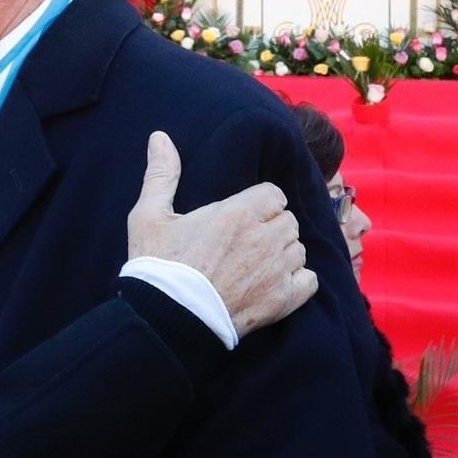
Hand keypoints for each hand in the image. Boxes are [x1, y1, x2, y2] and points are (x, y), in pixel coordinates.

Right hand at [127, 131, 317, 337]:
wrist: (166, 320)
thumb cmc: (158, 266)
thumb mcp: (149, 216)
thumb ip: (162, 174)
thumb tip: (159, 137)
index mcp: (237, 213)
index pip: (273, 195)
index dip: (259, 204)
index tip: (242, 217)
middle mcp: (264, 238)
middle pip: (287, 221)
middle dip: (271, 227)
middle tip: (246, 242)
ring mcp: (277, 270)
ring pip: (298, 249)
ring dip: (282, 253)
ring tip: (256, 264)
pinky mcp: (283, 300)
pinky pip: (308, 280)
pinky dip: (296, 280)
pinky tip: (274, 283)